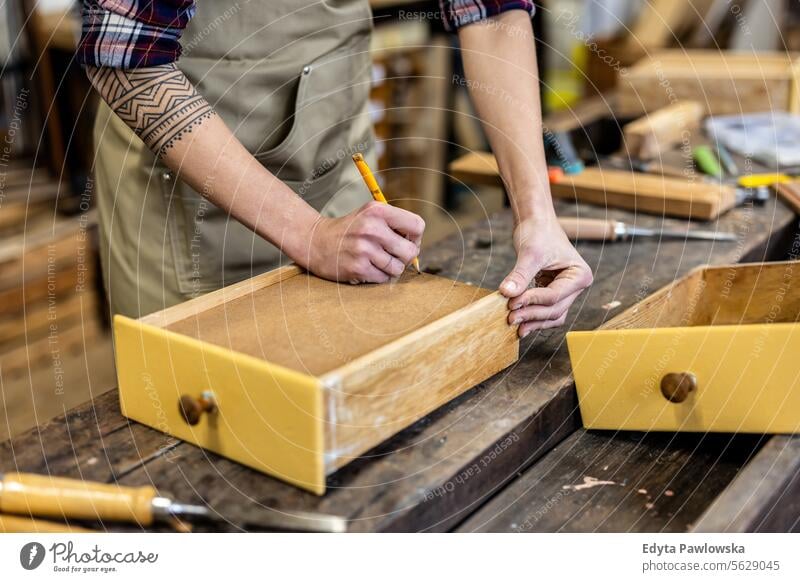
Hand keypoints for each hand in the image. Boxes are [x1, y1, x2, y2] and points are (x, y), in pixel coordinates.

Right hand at [305, 201, 423, 283]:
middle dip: (404, 256)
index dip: (415, 236)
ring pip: (398, 268)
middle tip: (391, 254)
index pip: (417, 225)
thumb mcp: (370, 214)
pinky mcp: (358, 268)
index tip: (403, 240)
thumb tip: (418, 246)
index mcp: (378, 211)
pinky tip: (367, 267)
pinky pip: (384, 278)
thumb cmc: (350, 229)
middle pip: (411, 251)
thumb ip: (395, 224)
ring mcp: (364, 249)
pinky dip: (378, 276)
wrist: (316, 241)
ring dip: (390, 268)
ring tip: (376, 260)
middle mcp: (372, 228)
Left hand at [500, 215, 592, 336]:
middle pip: (555, 310)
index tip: (511, 302)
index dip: (532, 302)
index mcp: (579, 275)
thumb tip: (505, 293)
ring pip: (552, 315)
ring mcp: (566, 290)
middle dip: (532, 315)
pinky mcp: (553, 291)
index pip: (554, 297)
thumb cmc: (538, 232)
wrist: (535, 222)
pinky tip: (519, 323)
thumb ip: (519, 275)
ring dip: (533, 321)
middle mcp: (576, 285)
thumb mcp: (529, 253)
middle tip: (510, 317)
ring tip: (513, 324)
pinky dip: (533, 317)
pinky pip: (545, 310)